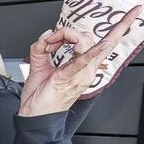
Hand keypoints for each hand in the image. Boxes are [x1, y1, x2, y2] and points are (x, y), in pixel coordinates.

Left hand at [24, 8, 140, 116]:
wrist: (35, 116)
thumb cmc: (41, 96)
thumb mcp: (39, 66)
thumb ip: (41, 48)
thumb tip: (47, 34)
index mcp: (84, 66)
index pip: (104, 42)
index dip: (107, 26)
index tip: (58, 37)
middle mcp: (87, 69)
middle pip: (91, 39)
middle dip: (70, 32)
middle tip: (52, 39)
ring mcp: (80, 74)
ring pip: (87, 44)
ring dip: (66, 36)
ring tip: (49, 45)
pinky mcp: (68, 78)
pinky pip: (81, 62)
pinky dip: (90, 52)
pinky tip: (99, 46)